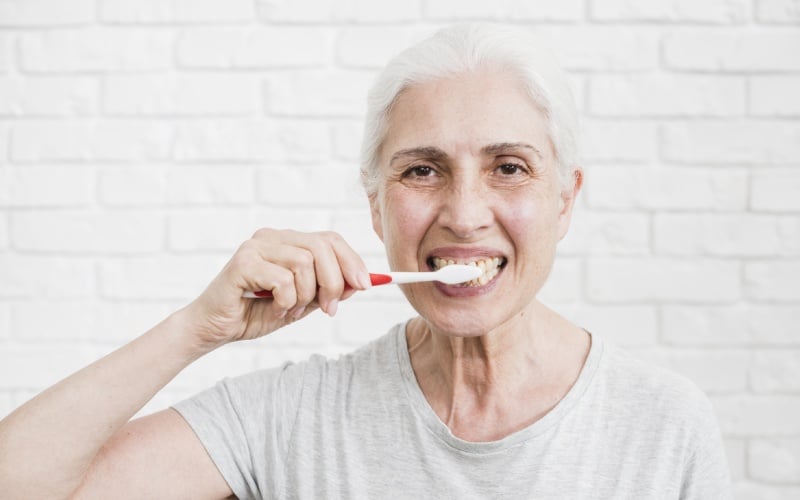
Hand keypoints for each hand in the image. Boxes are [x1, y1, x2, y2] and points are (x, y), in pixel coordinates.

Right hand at [178, 228, 370, 350]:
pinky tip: (275, 309)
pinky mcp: (243, 262)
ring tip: (291, 311)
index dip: (352, 261)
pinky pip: (283, 279)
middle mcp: (272, 237)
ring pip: (304, 263)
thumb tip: (359, 282)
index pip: (330, 239)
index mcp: (288, 241)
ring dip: (306, 296)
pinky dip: (286, 301)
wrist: (217, 329)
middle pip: (322, 247)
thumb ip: (327, 290)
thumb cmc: (257, 313)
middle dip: (334, 282)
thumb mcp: (303, 302)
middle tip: (329, 309)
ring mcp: (256, 246)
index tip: (365, 285)